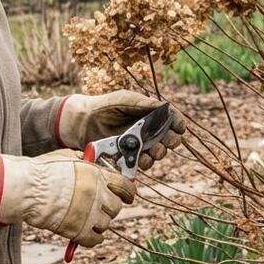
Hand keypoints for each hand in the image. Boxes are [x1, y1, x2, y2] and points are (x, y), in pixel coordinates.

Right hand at [0, 150, 134, 245]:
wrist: (26, 190)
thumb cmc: (43, 171)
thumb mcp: (67, 157)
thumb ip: (85, 162)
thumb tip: (94, 163)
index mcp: (97, 175)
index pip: (126, 186)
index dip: (128, 192)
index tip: (128, 196)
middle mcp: (97, 194)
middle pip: (116, 208)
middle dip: (109, 208)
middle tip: (99, 208)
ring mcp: (89, 214)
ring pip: (106, 224)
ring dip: (98, 223)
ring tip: (86, 219)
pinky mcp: (78, 231)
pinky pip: (95, 240)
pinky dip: (92, 239)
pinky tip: (86, 234)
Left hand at [57, 90, 185, 168]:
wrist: (84, 121)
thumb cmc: (106, 106)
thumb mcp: (127, 100)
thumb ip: (146, 104)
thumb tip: (167, 108)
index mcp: (152, 114)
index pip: (173, 120)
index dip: (178, 124)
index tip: (178, 128)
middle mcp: (149, 131)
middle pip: (171, 139)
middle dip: (171, 141)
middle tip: (165, 141)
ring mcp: (140, 145)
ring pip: (159, 153)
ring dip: (159, 153)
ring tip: (152, 151)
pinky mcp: (130, 157)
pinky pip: (144, 163)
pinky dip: (145, 162)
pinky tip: (140, 158)